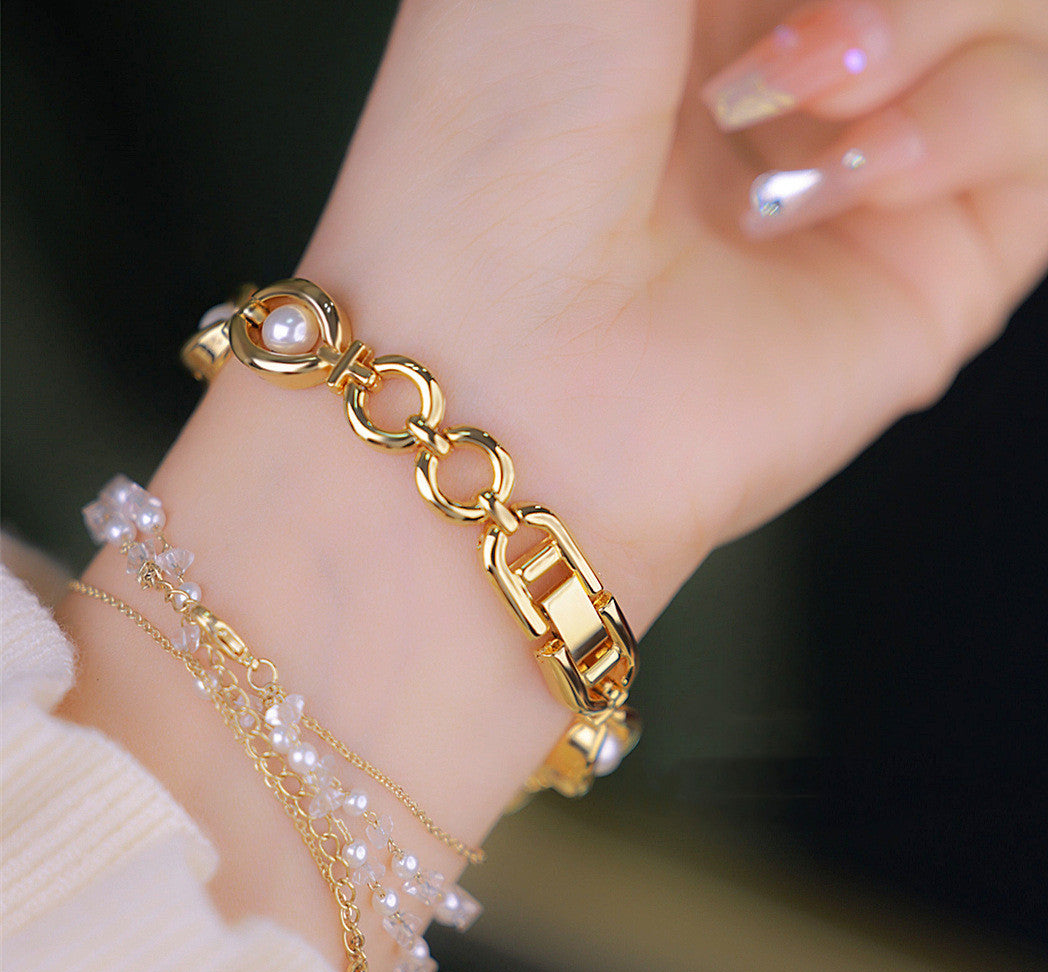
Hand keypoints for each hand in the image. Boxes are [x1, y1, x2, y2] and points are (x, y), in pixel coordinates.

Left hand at [303, 0, 1047, 621]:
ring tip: (799, 94)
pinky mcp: (935, 265)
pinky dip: (969, 117)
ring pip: (1016, 19)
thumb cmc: (491, 151)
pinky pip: (1041, 127)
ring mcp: (868, 172)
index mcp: (693, 9)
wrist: (508, 364)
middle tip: (777, 36)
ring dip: (922, 20)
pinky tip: (851, 175)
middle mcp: (791, 77)